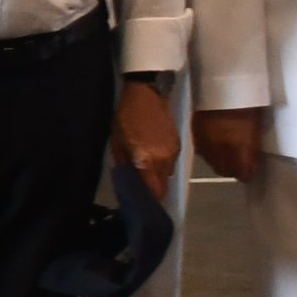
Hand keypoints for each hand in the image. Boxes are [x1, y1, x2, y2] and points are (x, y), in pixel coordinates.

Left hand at [114, 77, 178, 200]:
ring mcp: (174, 153)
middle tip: (140, 191)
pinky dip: (161, 167)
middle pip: (162, 186)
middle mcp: (164, 160)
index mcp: (148, 160)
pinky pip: (170, 164)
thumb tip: (127, 182)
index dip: (147, 200)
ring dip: (157, 178)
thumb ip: (124, 165)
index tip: (138, 203)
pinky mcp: (179, 145)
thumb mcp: (117, 141)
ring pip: (167, 175)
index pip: (153, 190)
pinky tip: (151, 161)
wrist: (147, 93)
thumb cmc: (127, 116)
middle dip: (152, 191)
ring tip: (144, 175)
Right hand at [192, 106, 266, 183]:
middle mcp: (221, 151)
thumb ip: (251, 145)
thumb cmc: (245, 101)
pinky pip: (203, 153)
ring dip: (221, 162)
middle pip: (226, 171)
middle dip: (233, 170)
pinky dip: (210, 152)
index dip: (248, 172)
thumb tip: (250, 157)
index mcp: (240, 148)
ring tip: (227, 153)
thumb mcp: (255, 125)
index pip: (244, 173)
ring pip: (213, 163)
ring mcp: (206, 144)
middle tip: (240, 163)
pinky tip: (215, 143)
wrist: (220, 84)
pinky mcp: (194, 136)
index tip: (251, 170)